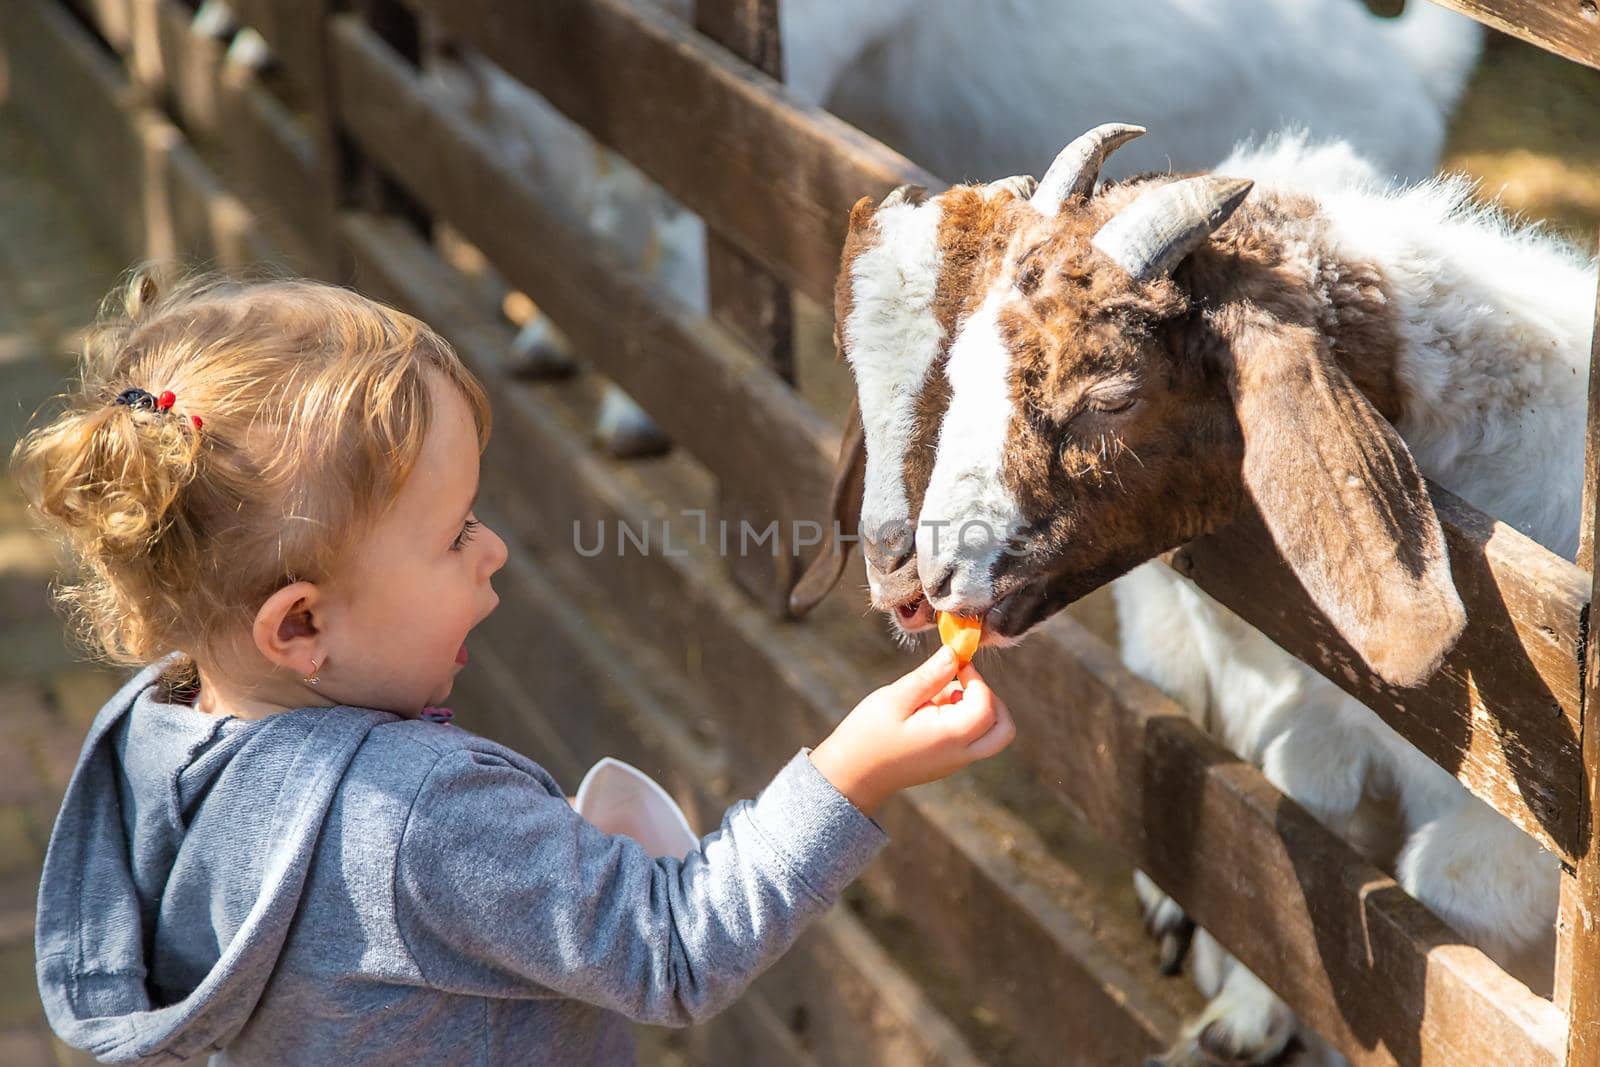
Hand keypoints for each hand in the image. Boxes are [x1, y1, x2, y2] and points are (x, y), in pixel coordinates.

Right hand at [809, 646, 1014, 816]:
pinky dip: (963, 721)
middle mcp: (960, 754)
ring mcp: (955, 762)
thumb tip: (955, 653)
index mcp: (950, 737)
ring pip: (990, 734)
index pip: (987, 705)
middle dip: (991, 699)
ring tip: (937, 697)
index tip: (955, 664)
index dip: (976, 679)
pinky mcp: (946, 762)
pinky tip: (929, 711)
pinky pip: (972, 740)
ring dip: (976, 709)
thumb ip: (929, 676)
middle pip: (1003, 728)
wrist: (850, 775)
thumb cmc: (867, 736)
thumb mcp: (895, 699)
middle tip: (962, 682)